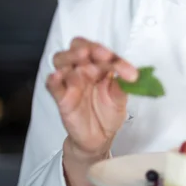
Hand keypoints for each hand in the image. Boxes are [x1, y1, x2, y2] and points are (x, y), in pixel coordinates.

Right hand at [46, 37, 137, 159]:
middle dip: (91, 48)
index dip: (115, 58)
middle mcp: (83, 69)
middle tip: (104, 56)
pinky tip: (58, 76)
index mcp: (99, 65)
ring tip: (83, 56)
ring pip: (61, 60)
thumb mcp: (120, 99)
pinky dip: (54, 79)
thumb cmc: (108, 113)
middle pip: (79, 47)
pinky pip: (52, 85)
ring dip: (71, 56)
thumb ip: (123, 87)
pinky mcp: (61, 97)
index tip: (130, 73)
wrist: (99, 138)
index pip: (103, 53)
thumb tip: (132, 76)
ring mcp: (70, 81)